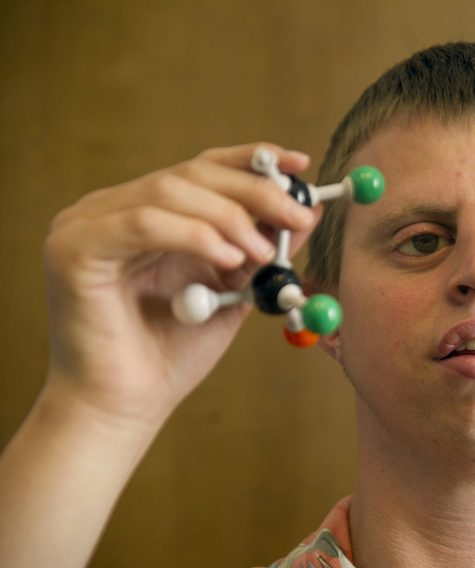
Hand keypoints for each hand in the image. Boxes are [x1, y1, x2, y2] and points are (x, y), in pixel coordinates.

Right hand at [42, 143, 320, 425]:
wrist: (127, 406)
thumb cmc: (174, 353)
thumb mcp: (235, 289)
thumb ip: (263, 248)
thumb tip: (309, 209)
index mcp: (147, 212)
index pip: (203, 169)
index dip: (253, 160)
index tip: (300, 163)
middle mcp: (112, 208)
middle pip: (191, 174)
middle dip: (253, 190)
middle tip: (296, 215)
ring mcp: (86, 223)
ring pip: (169, 191)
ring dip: (228, 217)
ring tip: (262, 252)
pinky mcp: (73, 247)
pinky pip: (142, 223)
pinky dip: (193, 234)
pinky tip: (226, 259)